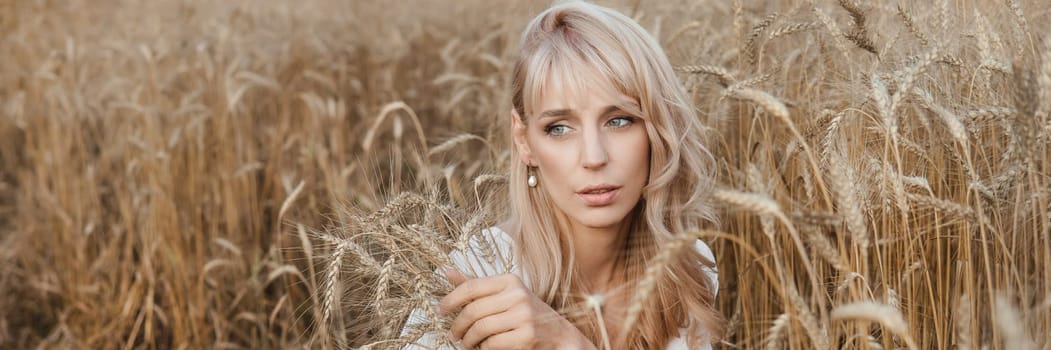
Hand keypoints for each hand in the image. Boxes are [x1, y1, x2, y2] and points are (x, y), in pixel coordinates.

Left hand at [439, 268, 595, 349]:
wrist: (560, 336)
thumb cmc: (527, 315)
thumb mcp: (504, 295)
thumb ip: (477, 286)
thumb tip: (446, 272)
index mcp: (510, 281)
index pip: (471, 287)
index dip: (451, 299)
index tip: (440, 311)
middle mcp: (518, 295)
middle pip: (473, 310)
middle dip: (457, 326)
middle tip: (452, 335)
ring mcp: (524, 315)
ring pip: (480, 329)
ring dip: (468, 340)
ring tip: (466, 344)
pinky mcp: (527, 336)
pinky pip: (492, 344)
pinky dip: (483, 349)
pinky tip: (483, 349)